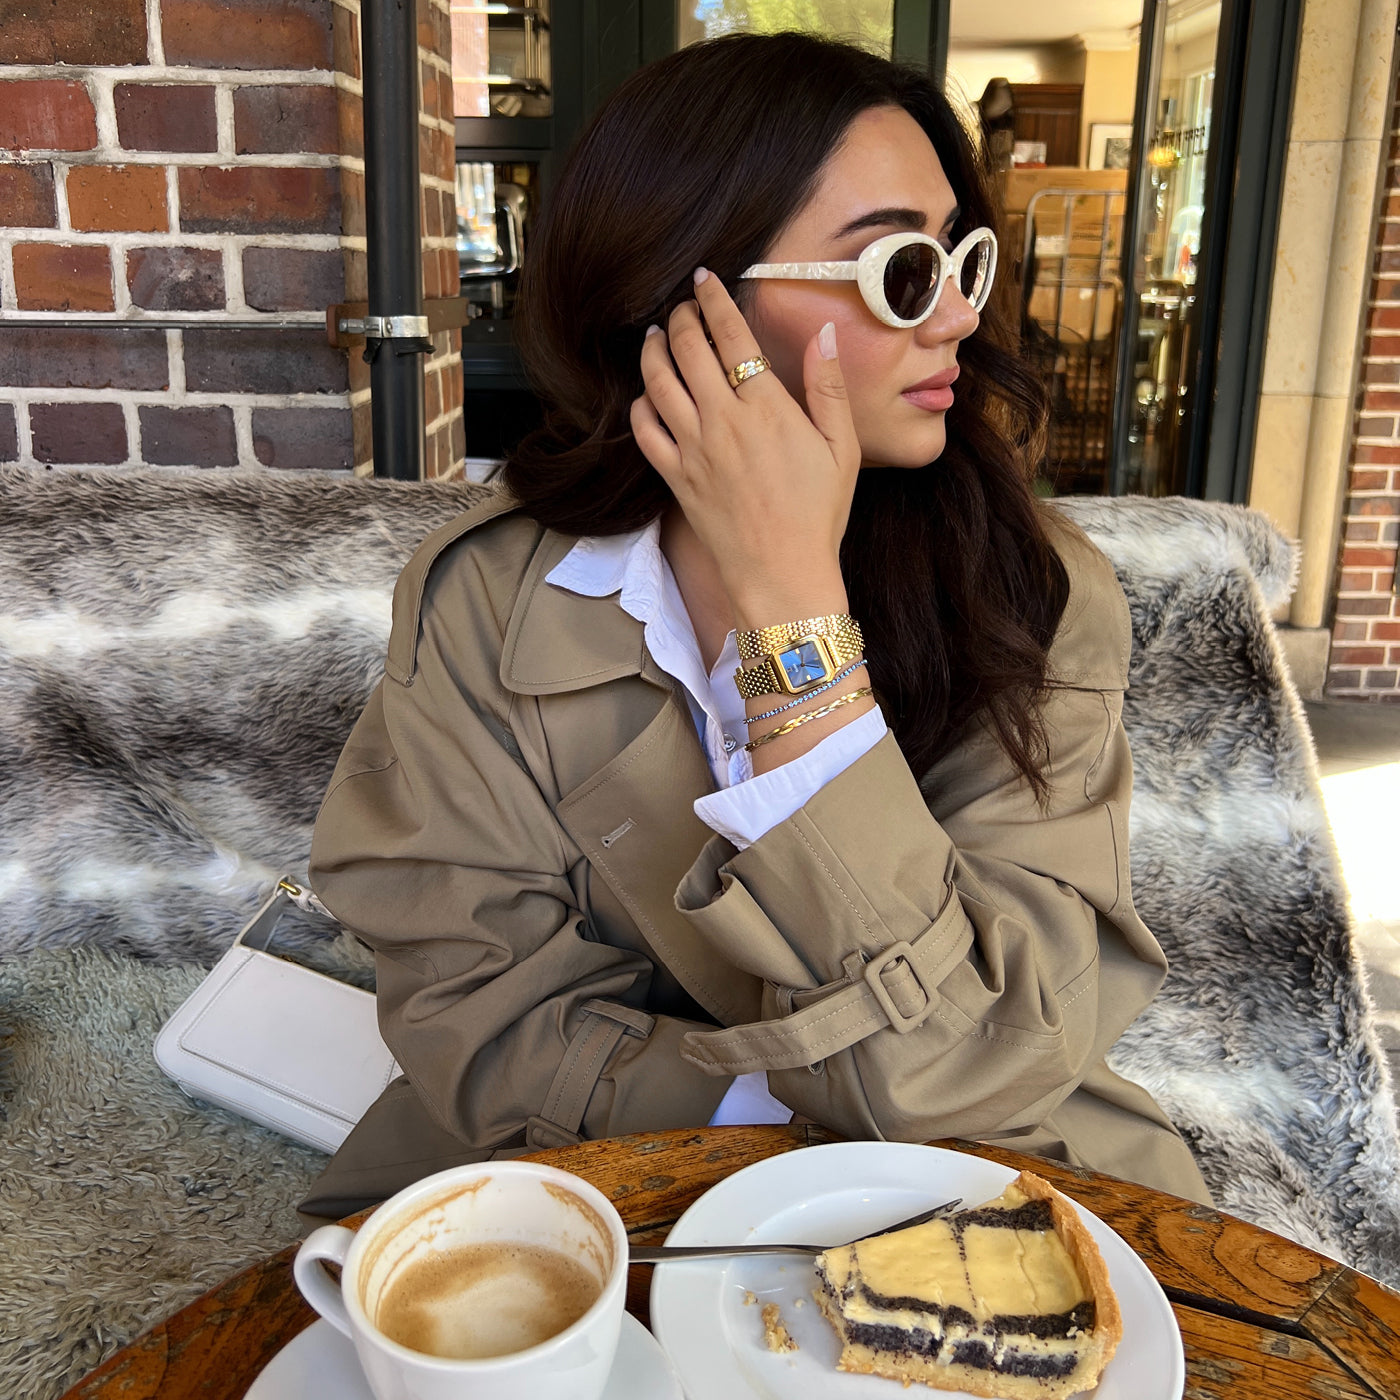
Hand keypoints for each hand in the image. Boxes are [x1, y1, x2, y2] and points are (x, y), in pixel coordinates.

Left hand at [629, 270, 860, 619]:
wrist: (781, 573)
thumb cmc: (818, 514)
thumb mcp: (842, 449)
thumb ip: (828, 388)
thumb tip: (824, 333)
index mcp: (767, 408)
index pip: (731, 336)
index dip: (714, 300)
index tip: (705, 279)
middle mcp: (724, 422)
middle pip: (688, 350)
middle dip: (682, 318)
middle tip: (682, 305)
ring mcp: (694, 449)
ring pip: (659, 383)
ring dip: (654, 351)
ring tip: (657, 335)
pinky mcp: (677, 477)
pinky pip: (645, 431)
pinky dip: (641, 405)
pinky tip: (648, 394)